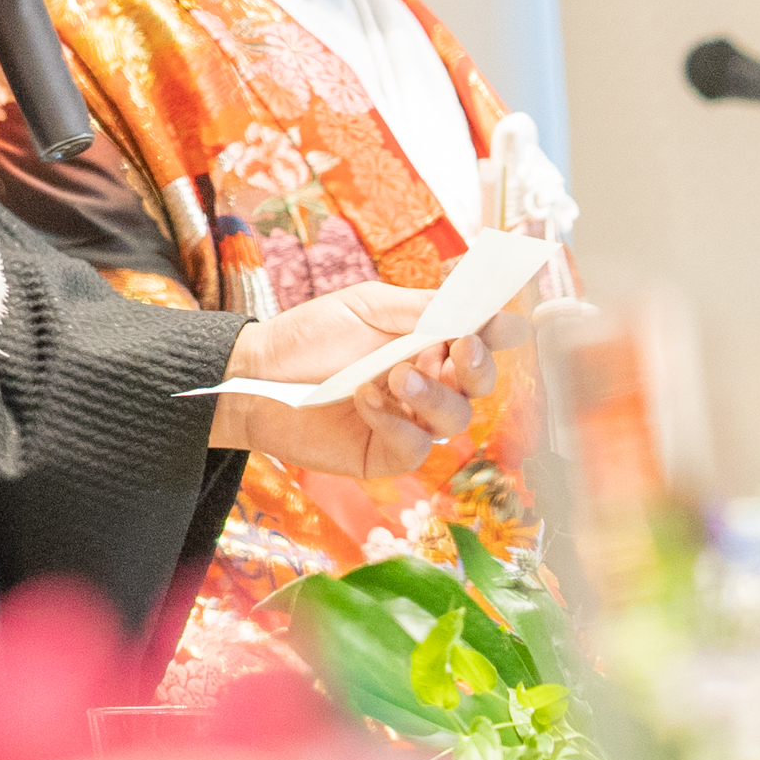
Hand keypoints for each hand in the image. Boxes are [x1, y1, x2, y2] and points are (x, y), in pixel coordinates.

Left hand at [208, 282, 532, 480]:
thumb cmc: (309, 336)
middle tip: (461, 348)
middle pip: (478, 386)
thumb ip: (419, 308)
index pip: (479, 341)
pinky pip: (416, 447)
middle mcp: (427, 383)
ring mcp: (410, 421)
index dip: (497, 334)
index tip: (504, 324)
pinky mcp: (387, 453)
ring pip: (454, 418)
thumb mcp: (364, 307)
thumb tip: (474, 306)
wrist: (255, 375)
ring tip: (396, 377)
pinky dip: (394, 422)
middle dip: (478, 368)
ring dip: (432, 395)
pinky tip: (365, 400)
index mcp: (427, 344)